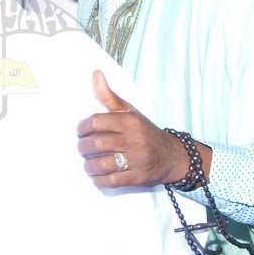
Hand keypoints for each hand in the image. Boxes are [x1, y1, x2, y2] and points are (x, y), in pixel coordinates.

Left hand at [77, 71, 204, 187]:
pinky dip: (99, 180)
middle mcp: (134, 139)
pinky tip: (98, 175)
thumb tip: (95, 73)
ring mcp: (137, 160)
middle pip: (97, 144)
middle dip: (83, 147)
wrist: (172, 156)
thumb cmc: (144, 132)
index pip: (96, 122)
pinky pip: (111, 181)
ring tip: (88, 163)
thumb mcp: (130, 112)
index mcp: (130, 121)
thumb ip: (109, 96)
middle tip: (83, 148)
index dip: (83, 128)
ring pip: (102, 164)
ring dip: (89, 165)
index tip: (81, 132)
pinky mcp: (138, 178)